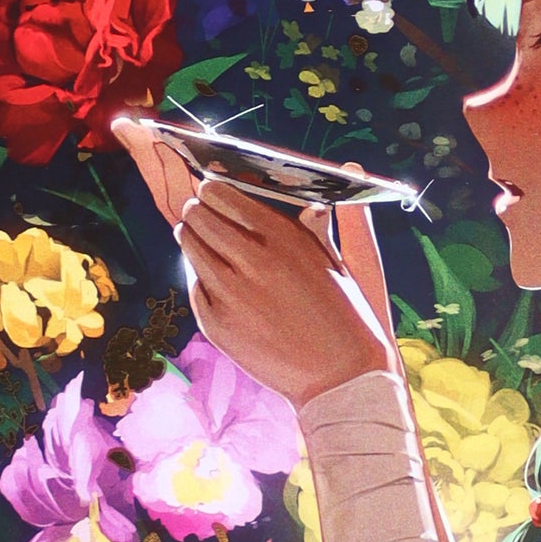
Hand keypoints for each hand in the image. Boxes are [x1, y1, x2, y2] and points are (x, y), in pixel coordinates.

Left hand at [115, 122, 395, 410]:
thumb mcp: (342, 256)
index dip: (212, 189)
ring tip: (200, 237)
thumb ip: (330, 209)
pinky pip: (195, 287)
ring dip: (193, 238)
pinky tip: (214, 277)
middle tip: (199, 211)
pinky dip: (201, 278)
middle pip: (199, 217)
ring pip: (190, 248)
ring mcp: (230, 295)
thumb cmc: (347, 314)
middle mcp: (252, 262)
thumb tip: (350, 165)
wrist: (341, 377)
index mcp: (282, 238)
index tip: (212, 189)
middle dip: (197, 211)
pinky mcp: (217, 325)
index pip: (223, 195)